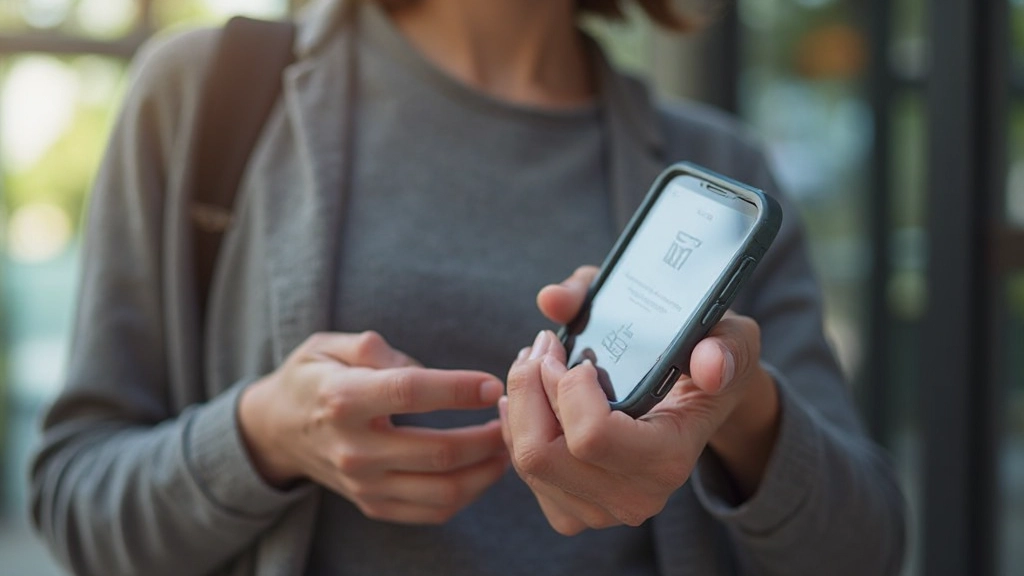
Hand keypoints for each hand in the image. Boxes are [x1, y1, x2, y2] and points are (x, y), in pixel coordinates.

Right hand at [239, 331, 508, 524]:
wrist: (276, 431)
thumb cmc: (313, 379)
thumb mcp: (328, 345)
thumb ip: (371, 346)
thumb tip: (418, 367)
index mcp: (343, 399)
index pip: (409, 393)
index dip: (457, 388)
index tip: (492, 383)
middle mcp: (354, 448)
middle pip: (437, 452)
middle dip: (487, 436)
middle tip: (512, 416)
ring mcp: (364, 484)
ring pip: (443, 491)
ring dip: (487, 471)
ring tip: (506, 445)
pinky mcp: (373, 505)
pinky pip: (432, 511)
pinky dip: (468, 494)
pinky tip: (483, 469)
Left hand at [498, 267, 779, 534]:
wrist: (705, 405)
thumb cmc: (711, 365)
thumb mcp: (729, 340)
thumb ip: (721, 346)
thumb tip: (709, 362)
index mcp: (670, 459)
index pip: (591, 437)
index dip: (567, 387)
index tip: (573, 353)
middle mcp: (635, 496)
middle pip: (542, 453)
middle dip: (529, 388)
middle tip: (542, 346)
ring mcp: (602, 511)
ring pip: (526, 461)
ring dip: (519, 403)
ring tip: (534, 363)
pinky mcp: (574, 512)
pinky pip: (524, 473)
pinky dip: (516, 429)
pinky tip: (530, 399)